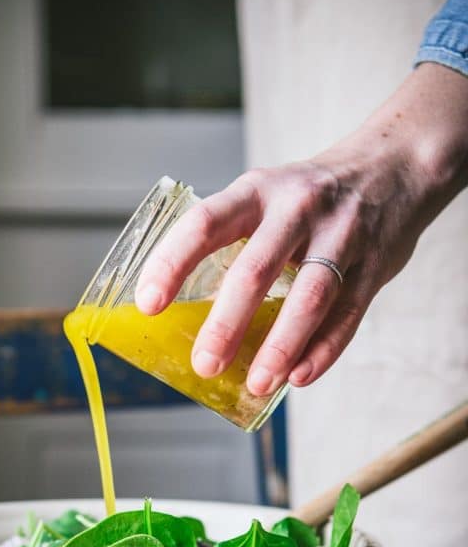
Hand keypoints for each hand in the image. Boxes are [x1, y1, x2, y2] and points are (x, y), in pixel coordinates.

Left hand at [135, 63, 467, 396]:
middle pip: (256, 269)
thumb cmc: (310, 198)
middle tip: (205, 365)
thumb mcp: (266, 198)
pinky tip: (299, 377)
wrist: (398, 163)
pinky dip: (323, 350)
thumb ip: (233, 244)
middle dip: (227, 323)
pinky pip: (348, 314)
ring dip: (280, 346)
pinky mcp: (375, 263)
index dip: (172, 263)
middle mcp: (297, 208)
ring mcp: (340, 234)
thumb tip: (183, 317)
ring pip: (309, 296)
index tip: (148, 305)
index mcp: (256, 192)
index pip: (204, 223)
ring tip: (256, 384)